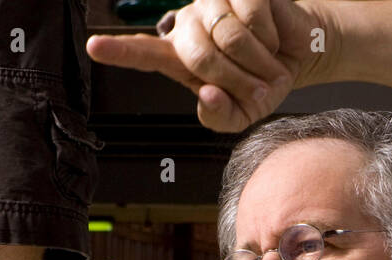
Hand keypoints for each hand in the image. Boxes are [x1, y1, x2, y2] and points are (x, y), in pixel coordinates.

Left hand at [86, 0, 327, 132]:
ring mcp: (212, 3)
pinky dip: (269, 38)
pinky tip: (271, 38)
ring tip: (265, 63)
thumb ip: (219, 117)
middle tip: (253, 86)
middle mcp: (189, 26)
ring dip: (256, 61)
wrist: (296, 54)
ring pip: (228, 37)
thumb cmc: (261, 83)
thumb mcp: (241, 115)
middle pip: (198, 55)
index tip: (95, 47)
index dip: (119, 50)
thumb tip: (207, 96)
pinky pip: (252, 19)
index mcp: (179, 58)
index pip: (143, 53)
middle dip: (232, 77)